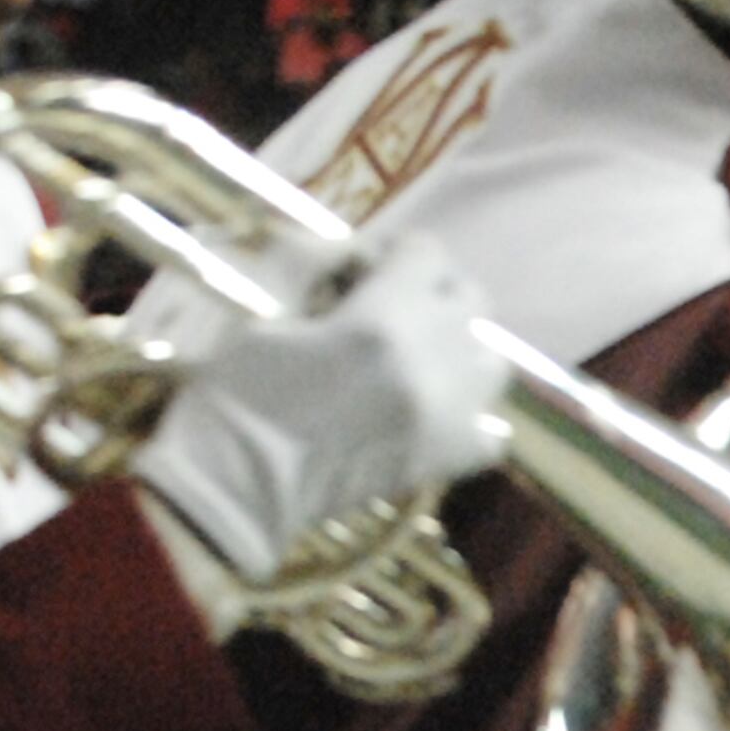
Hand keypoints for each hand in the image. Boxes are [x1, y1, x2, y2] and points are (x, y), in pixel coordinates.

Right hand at [135, 227, 510, 585]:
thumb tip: (350, 245)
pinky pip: (493, 433)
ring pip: (491, 361)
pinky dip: (473, 416)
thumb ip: (312, 260)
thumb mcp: (263, 304)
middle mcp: (430, 364)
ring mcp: (448, 417)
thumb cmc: (237, 390)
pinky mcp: (446, 462)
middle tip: (395, 305)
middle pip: (469, 299)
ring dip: (461, 348)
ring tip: (420, 357)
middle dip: (433, 290)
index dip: (399, 250)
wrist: (236, 485)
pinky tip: (436, 411)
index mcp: (382, 319)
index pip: (428, 254)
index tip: (373, 264)